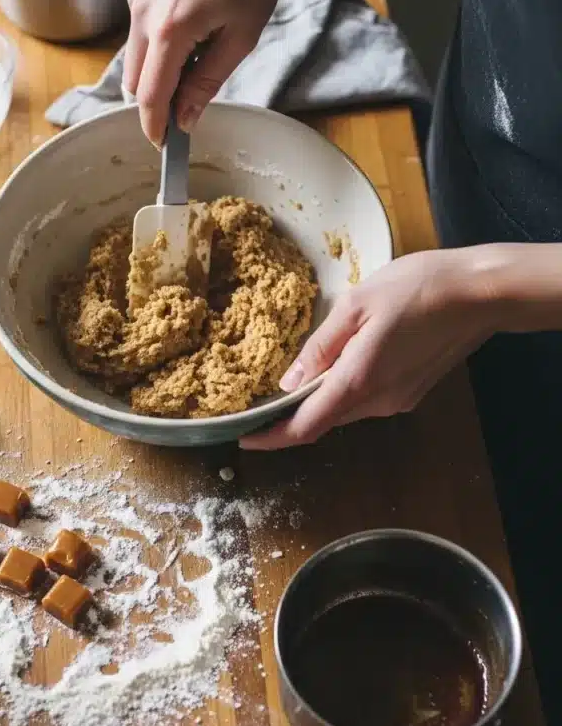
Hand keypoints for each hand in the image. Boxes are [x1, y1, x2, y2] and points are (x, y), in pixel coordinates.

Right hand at [124, 0, 303, 144]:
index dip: (155, 127)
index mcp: (170, 29)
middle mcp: (144, 12)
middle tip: (187, 106)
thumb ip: (207, 84)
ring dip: (157, 73)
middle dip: (155, 102)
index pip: (150, 97)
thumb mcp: (240, 38)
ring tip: (195, 62)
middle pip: (134, 82)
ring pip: (134, 58)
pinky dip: (156, 47)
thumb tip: (186, 118)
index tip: (162, 145)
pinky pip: (138, 31)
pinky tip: (188, 36)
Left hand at [240, 248, 502, 449]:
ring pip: (346, 409)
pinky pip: (367, 399)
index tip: (245, 438)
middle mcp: (378, 402)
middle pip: (324, 419)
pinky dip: (346, 389)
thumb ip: (320, 347)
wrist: (480, 293)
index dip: (272, 438)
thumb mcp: (356, 304)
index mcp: (359, 381)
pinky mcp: (412, 394)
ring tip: (301, 373)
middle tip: (263, 396)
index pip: (306, 427)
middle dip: (293, 413)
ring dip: (321, 399)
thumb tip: (288, 383)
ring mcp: (398, 401)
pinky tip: (345, 361)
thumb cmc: (417, 287)